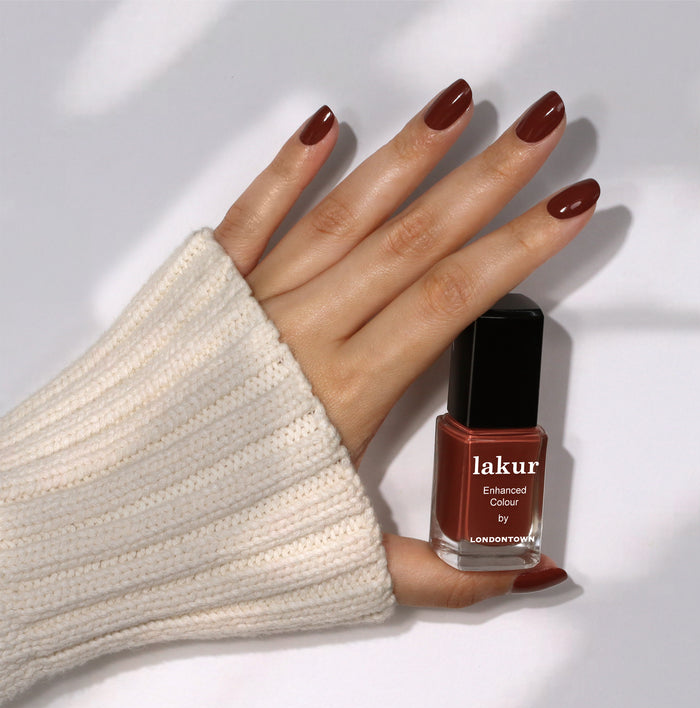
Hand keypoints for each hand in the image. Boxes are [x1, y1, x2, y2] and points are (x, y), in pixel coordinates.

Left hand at [214, 80, 598, 607]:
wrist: (99, 528)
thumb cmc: (215, 544)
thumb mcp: (345, 570)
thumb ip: (444, 574)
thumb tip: (529, 576)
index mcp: (346, 391)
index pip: (453, 298)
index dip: (520, 247)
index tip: (569, 204)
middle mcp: (305, 330)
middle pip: (414, 239)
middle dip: (489, 177)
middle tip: (541, 126)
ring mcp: (254, 302)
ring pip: (344, 213)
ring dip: (406, 156)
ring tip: (459, 107)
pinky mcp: (206, 293)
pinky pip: (252, 217)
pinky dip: (287, 168)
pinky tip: (324, 126)